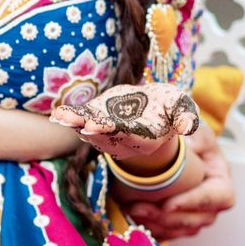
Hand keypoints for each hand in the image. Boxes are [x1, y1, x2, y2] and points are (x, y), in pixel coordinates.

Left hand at [50, 82, 199, 162]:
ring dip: (75, 123)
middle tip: (76, 122)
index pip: (128, 135)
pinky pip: (82, 121)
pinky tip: (57, 115)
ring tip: (62, 117)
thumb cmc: (170, 106)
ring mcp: (108, 132)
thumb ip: (186, 116)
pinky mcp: (97, 120)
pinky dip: (70, 119)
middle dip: (90, 128)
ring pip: (90, 130)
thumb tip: (187, 126)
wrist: (155, 106)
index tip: (97, 126)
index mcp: (145, 137)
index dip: (113, 130)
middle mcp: (124, 139)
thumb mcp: (182, 107)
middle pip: (105, 134)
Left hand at [126, 120, 234, 239]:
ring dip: (154, 225)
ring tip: (130, 211)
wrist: (174, 150)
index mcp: (221, 182)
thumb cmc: (189, 139)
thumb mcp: (194, 131)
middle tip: (138, 208)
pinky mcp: (177, 225)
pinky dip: (149, 229)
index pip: (218, 198)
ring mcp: (195, 217)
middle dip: (165, 218)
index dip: (194, 203)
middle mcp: (211, 205)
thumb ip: (193, 132)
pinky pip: (166, 234)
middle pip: (196, 220)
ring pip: (179, 230)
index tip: (168, 204)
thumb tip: (184, 136)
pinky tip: (130, 219)